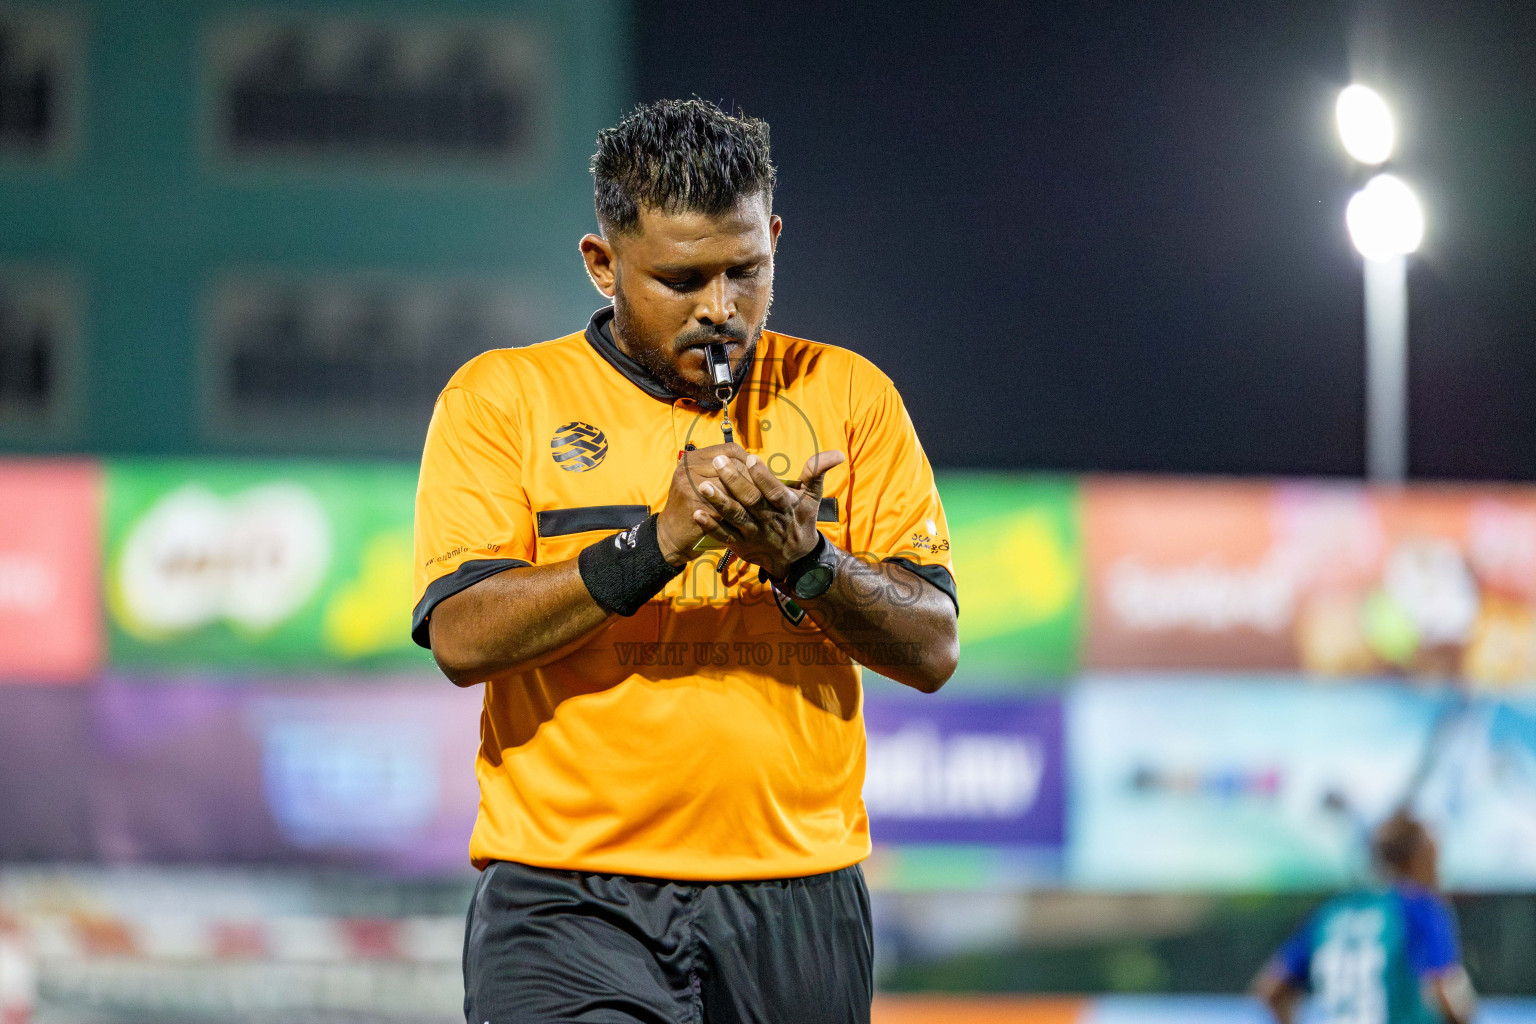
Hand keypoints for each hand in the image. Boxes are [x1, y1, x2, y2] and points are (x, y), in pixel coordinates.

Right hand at [655, 443, 755, 565]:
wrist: (671, 535)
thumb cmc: (694, 506)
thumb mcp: (702, 481)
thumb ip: (722, 471)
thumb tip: (755, 464)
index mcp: (693, 458)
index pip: (730, 450)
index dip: (749, 460)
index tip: (762, 472)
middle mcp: (689, 467)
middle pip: (733, 465)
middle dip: (753, 478)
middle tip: (768, 489)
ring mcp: (690, 486)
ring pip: (730, 486)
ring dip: (749, 495)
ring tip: (763, 503)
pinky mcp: (694, 506)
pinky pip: (725, 507)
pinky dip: (739, 511)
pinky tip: (751, 517)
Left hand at [692, 449, 845, 578]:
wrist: (795, 558)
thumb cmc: (801, 520)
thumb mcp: (813, 497)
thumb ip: (818, 472)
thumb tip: (838, 453)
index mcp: (785, 506)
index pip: (774, 490)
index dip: (762, 475)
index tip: (750, 457)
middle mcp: (768, 519)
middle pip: (750, 500)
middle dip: (733, 481)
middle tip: (718, 461)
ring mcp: (752, 533)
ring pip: (734, 517)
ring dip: (718, 502)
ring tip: (703, 486)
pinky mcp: (740, 544)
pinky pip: (723, 535)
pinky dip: (710, 526)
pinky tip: (696, 513)